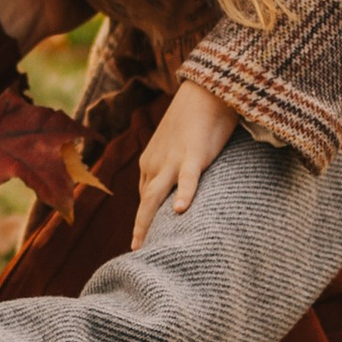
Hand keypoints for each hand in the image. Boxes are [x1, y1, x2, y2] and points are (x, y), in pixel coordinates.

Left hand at [133, 79, 238, 246]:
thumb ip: (177, 168)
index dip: (146, 218)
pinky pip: (187, 179)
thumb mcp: (179, 147)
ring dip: (146, 221)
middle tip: (135, 251)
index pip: (145, 196)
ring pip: (155, 195)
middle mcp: (155, 164)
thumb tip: (181, 191)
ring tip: (142, 244)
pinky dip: (183, 194)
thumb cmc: (196, 119)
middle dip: (139, 228)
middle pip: (143, 202)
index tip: (147, 239)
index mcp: (150, 162)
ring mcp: (172, 160)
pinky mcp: (193, 155)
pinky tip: (180, 211)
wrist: (206, 90)